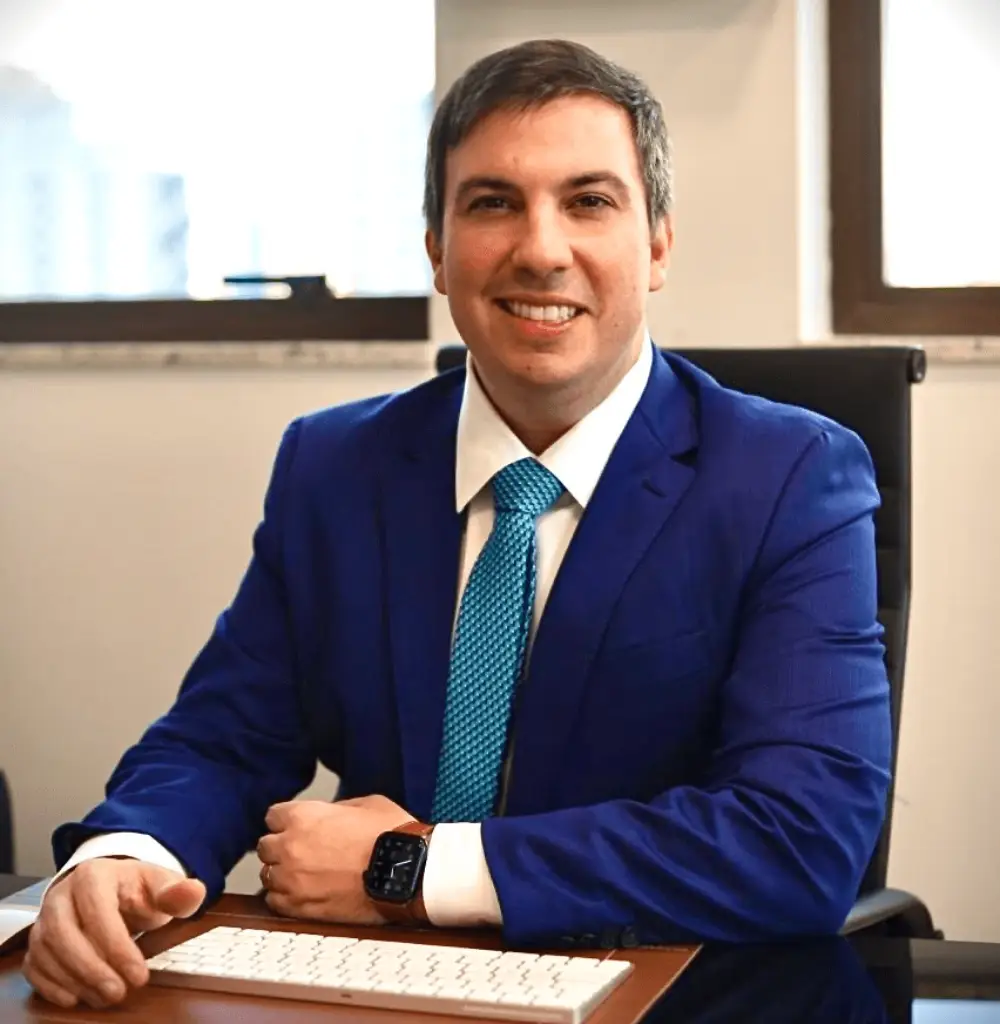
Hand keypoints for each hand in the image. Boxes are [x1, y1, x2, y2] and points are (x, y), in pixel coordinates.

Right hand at [22, 857, 205, 1009]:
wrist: (111, 888)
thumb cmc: (136, 889)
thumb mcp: (161, 886)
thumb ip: (177, 893)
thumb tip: (193, 892)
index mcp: (94, 875)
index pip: (98, 912)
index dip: (117, 947)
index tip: (139, 974)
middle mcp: (62, 895)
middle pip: (64, 933)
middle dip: (91, 968)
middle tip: (118, 992)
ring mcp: (45, 919)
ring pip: (47, 951)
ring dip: (74, 980)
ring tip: (105, 997)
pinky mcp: (38, 942)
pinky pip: (34, 966)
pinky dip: (51, 986)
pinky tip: (76, 997)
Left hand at [258, 794, 412, 924]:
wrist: (406, 873)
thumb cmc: (391, 836)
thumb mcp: (365, 804)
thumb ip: (334, 810)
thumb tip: (327, 817)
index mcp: (303, 817)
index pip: (273, 816)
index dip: (287, 820)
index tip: (296, 826)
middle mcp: (290, 848)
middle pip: (265, 847)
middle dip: (281, 847)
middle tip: (301, 851)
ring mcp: (293, 881)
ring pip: (267, 876)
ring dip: (282, 873)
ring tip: (304, 874)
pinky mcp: (301, 908)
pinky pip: (275, 902)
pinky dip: (286, 897)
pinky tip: (305, 893)